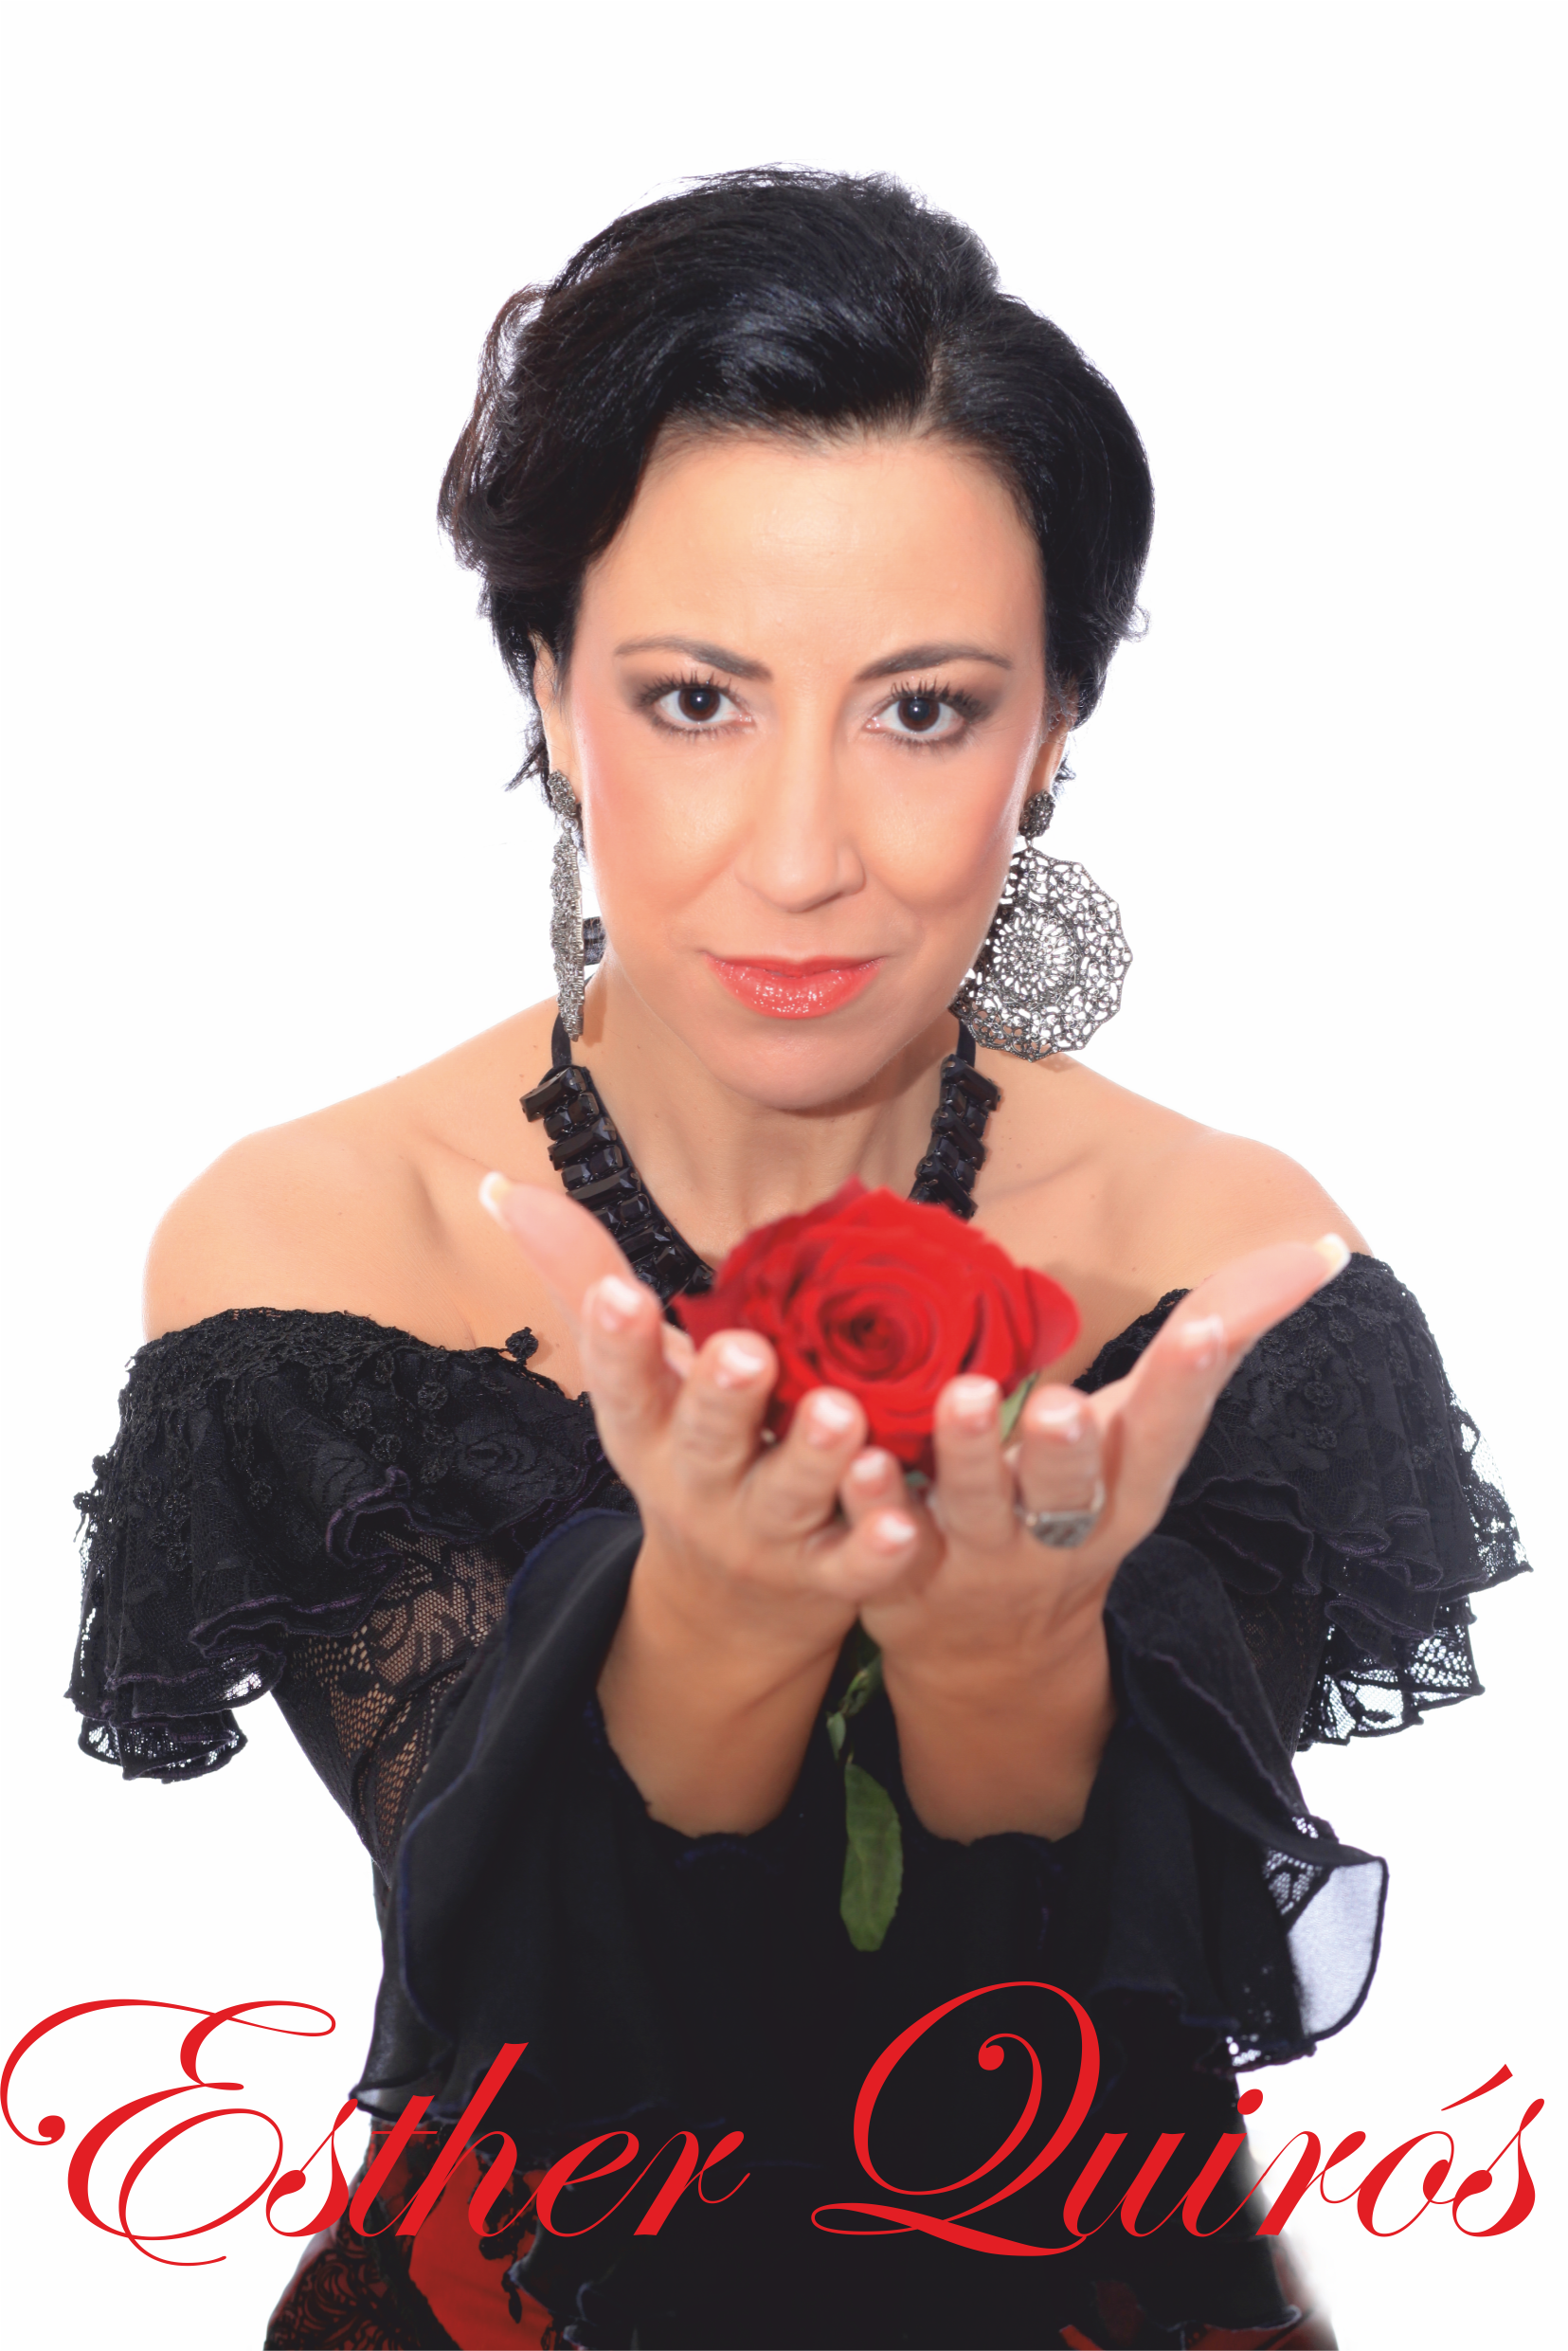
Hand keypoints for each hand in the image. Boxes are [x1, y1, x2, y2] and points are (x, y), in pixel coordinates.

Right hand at [479, 1176, 929, 1828]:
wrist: (729, 1609)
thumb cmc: (686, 1450)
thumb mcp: (634, 1379)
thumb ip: (582, 1278)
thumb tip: (504, 1187)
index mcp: (646, 1432)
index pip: (621, 1385)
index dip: (617, 1344)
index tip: (621, 1295)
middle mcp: (698, 1486)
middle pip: (705, 1443)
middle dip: (723, 1399)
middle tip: (745, 1354)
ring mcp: (764, 1537)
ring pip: (789, 1498)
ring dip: (815, 1460)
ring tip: (844, 1415)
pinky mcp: (829, 1578)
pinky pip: (856, 1565)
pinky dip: (877, 1547)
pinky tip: (905, 1521)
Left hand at [839, 1233, 1351, 1837]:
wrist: (994, 1654)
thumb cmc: (1080, 1502)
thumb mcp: (1145, 1433)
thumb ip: (1221, 1333)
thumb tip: (1324, 1247)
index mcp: (1129, 1492)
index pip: (1169, 1434)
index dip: (1191, 1384)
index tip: (1206, 1329)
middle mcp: (1060, 1534)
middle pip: (1071, 1493)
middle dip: (1068, 1450)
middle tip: (1059, 1403)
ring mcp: (980, 1563)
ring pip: (974, 1512)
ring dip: (968, 1458)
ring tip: (959, 1397)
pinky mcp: (901, 1578)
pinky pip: (880, 1541)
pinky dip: (873, 1505)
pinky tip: (861, 1464)